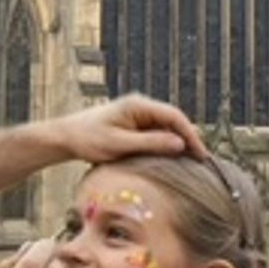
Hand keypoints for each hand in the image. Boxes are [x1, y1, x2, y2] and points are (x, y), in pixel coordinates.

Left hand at [52, 94, 206, 162]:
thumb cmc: (89, 139)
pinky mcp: (135, 124)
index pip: (174, 116)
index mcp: (139, 105)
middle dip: (188, 139)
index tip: (201, 154)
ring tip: (191, 162)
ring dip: (178, 143)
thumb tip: (180, 144)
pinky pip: (157, 133)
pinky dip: (167, 145)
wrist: (67, 137)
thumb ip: (150, 143)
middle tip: (201, 162)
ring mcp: (139, 114)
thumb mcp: (119, 144)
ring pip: (167, 128)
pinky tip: (173, 159)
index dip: (191, 135)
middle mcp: (142, 106)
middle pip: (174, 121)